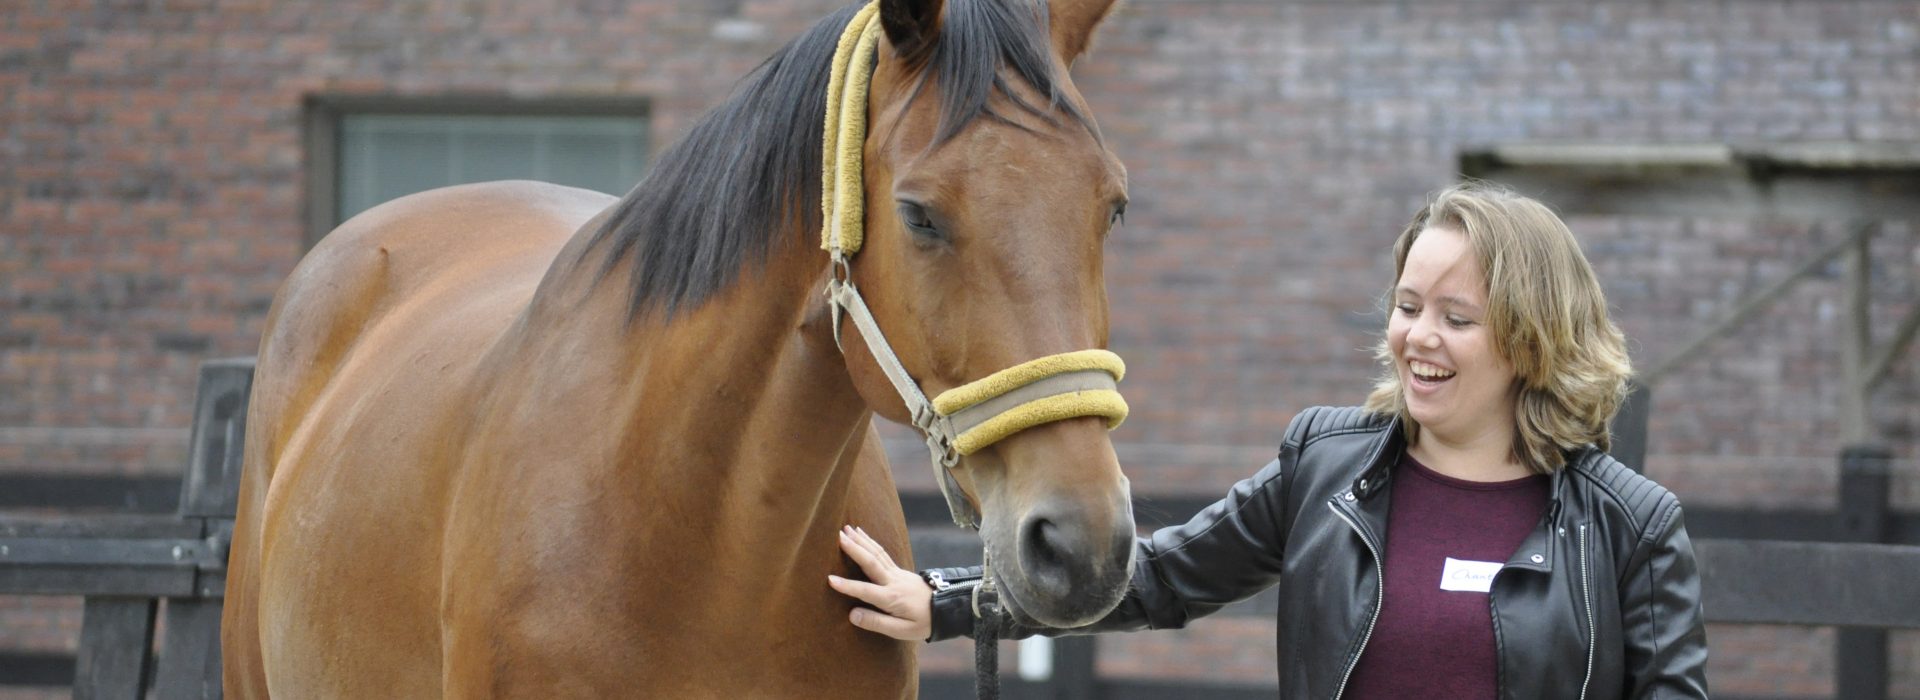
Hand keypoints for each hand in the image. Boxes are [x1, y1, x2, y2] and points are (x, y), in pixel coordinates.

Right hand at [828, 524, 932, 640]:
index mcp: (892, 599)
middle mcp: (893, 581)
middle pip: (871, 562)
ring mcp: (897, 573)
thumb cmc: (923, 622)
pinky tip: (861, 533)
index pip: (866, 591)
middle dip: (854, 549)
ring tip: (846, 529)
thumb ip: (876, 623)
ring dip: (861, 540)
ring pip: (877, 553)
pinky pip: (882, 553)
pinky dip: (870, 542)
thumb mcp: (902, 631)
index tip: (829, 579)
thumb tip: (852, 615)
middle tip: (837, 536)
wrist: (947, 608)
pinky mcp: (899, 570)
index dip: (847, 586)